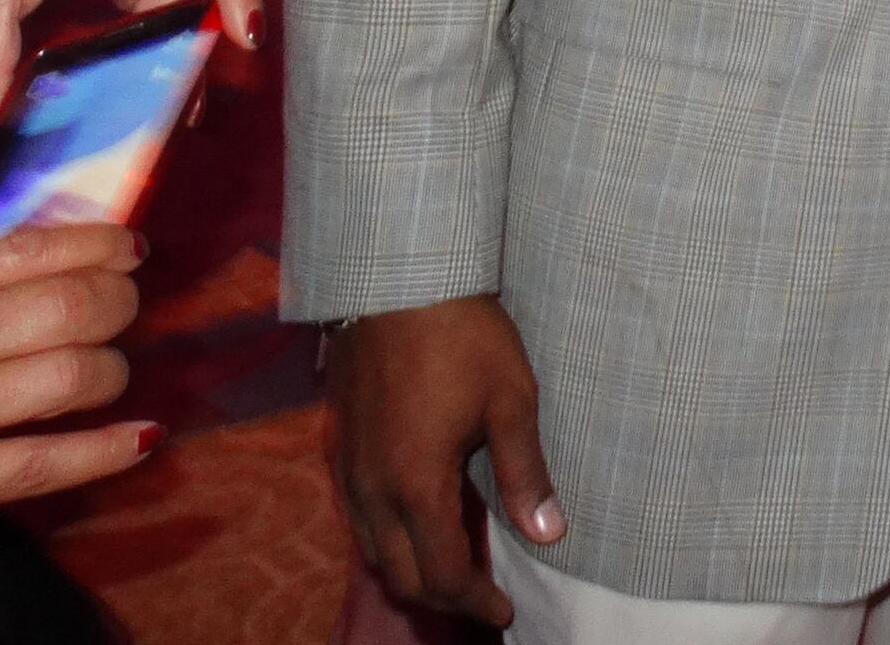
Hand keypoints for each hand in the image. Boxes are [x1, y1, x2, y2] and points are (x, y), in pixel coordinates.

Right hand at [0, 225, 153, 628]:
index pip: (25, 248)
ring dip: (111, 370)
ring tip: (112, 370)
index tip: (127, 246)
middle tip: (125, 306)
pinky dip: (107, 451)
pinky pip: (46, 464)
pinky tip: (143, 438)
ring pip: (71, 377)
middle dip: (116, 302)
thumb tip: (6, 274)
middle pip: (66, 306)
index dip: (94, 244)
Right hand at [328, 296, 560, 627]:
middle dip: (441, 596)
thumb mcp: (511, 399)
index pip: (441, 573)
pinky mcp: (340, 445)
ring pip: (372, 548)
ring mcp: (348, 468)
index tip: (505, 612)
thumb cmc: (463, 335)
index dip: (473, 601)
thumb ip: (526, 472)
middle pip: (400, 573)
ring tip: (454, 567)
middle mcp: (371, 489)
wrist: (397, 278)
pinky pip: (358, 516)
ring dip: (411, 569)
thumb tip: (549, 533)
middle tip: (482, 598)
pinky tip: (418, 520)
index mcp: (415, 485)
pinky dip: (388, 537)